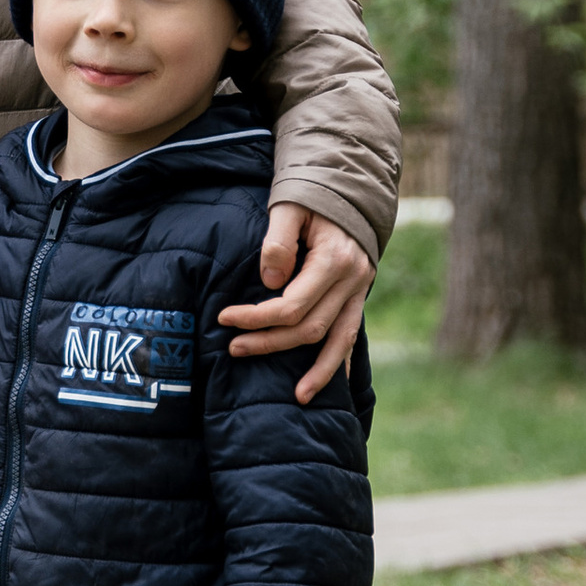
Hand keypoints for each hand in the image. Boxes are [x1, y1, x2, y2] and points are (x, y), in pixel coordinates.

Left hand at [215, 206, 372, 401]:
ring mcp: (360, 292)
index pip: (292, 304)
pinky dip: (341, 361)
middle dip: (271, 342)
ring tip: (298, 397)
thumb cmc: (312, 196)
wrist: (348, 188)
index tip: (225, 317)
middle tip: (234, 348)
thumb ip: (278, 242)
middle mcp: (352, 281)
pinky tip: (331, 386)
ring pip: (339, 342)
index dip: (256, 317)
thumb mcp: (290, 207)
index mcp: (334, 260)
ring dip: (318, 372)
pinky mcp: (358, 297)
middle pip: (310, 327)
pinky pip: (352, 336)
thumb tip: (270, 282)